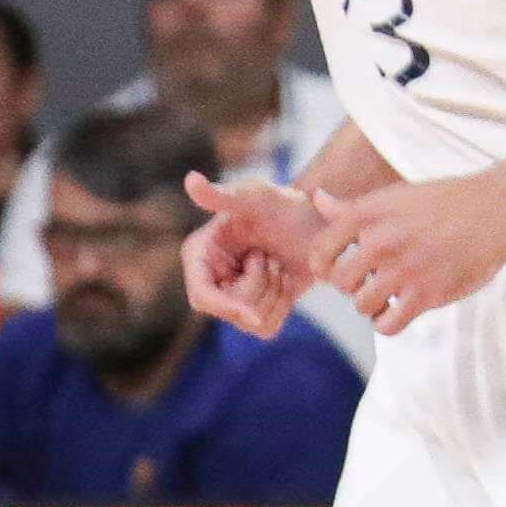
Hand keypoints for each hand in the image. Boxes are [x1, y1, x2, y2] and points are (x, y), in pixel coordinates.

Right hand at [182, 174, 326, 337]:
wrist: (314, 220)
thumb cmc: (282, 203)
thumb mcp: (255, 196)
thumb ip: (222, 195)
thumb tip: (190, 179)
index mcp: (199, 254)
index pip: (201, 295)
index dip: (225, 307)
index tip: (253, 314)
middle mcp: (210, 278)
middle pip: (229, 311)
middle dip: (258, 288)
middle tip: (269, 257)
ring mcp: (232, 296)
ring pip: (250, 321)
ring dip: (274, 293)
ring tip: (276, 263)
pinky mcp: (255, 309)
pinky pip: (267, 327)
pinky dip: (283, 305)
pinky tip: (284, 278)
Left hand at [310, 171, 505, 332]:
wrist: (497, 209)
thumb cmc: (444, 201)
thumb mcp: (394, 197)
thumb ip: (352, 208)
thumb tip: (316, 201)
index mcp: (367, 214)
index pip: (318, 253)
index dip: (323, 266)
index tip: (338, 268)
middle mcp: (380, 242)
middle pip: (339, 283)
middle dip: (350, 286)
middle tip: (369, 280)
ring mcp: (403, 269)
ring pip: (361, 306)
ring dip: (372, 304)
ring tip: (388, 293)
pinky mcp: (427, 294)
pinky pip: (387, 325)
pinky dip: (388, 322)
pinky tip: (399, 308)